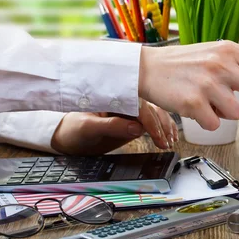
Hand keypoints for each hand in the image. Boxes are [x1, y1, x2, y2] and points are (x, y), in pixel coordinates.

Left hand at [51, 102, 177, 154]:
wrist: (69, 137)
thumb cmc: (73, 129)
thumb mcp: (88, 128)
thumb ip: (112, 126)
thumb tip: (136, 128)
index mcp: (114, 97)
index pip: (139, 105)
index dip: (151, 121)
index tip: (158, 136)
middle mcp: (126, 101)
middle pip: (151, 108)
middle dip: (161, 125)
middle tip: (165, 141)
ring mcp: (132, 111)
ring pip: (157, 113)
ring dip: (166, 126)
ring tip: (170, 141)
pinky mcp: (135, 120)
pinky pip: (154, 120)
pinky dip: (165, 128)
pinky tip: (170, 136)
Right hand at [138, 41, 238, 130]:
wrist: (147, 69)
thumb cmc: (185, 64)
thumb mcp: (216, 54)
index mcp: (230, 50)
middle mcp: (221, 64)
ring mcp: (208, 83)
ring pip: (237, 112)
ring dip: (226, 112)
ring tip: (208, 100)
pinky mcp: (194, 102)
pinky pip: (215, 123)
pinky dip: (207, 120)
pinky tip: (194, 106)